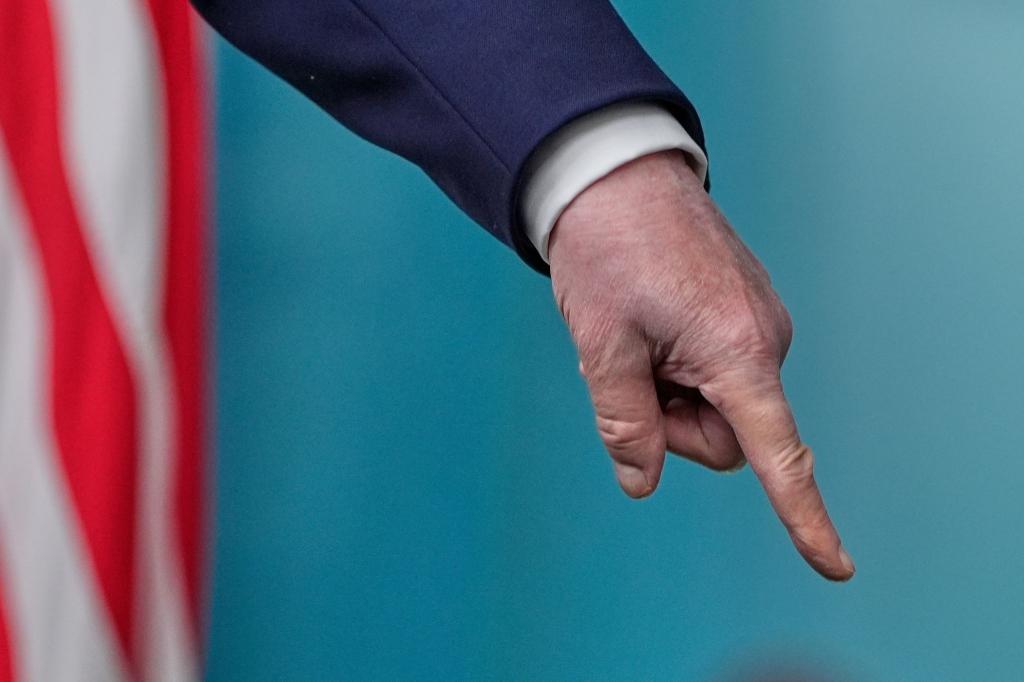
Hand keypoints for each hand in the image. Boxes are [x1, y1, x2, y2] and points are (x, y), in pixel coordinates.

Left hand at [548, 150, 853, 580]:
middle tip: (628, 367)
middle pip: (725, 439)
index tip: (835, 567)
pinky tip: (653, 320)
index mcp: (737, 350)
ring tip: (638, 334)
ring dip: (672, 392)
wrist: (619, 176)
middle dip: (673, 426)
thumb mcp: (602, 345)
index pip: (776, 453)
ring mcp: (759, 324)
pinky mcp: (745, 314)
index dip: (803, 516)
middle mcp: (765, 339)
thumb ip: (624, 422)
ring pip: (716, 406)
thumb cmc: (607, 254)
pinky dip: (680, 366)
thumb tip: (641, 482)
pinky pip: (716, 371)